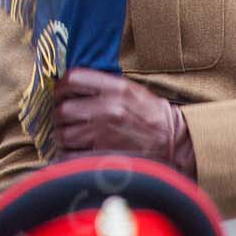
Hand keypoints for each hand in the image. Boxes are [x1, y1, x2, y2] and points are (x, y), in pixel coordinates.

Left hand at [53, 68, 196, 177]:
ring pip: (63, 134)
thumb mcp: (131, 90)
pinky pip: (70, 156)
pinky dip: (67, 155)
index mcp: (115, 89)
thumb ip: (103, 85)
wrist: (175, 143)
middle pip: (63, 110)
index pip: (72, 79)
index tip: (61, 94)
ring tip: (73, 137)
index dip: (61, 87)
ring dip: (64, 137)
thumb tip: (70, 84)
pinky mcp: (103, 156)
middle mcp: (108, 109)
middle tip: (66, 120)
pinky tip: (75, 152)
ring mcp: (104, 134)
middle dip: (60, 116)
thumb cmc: (151, 115)